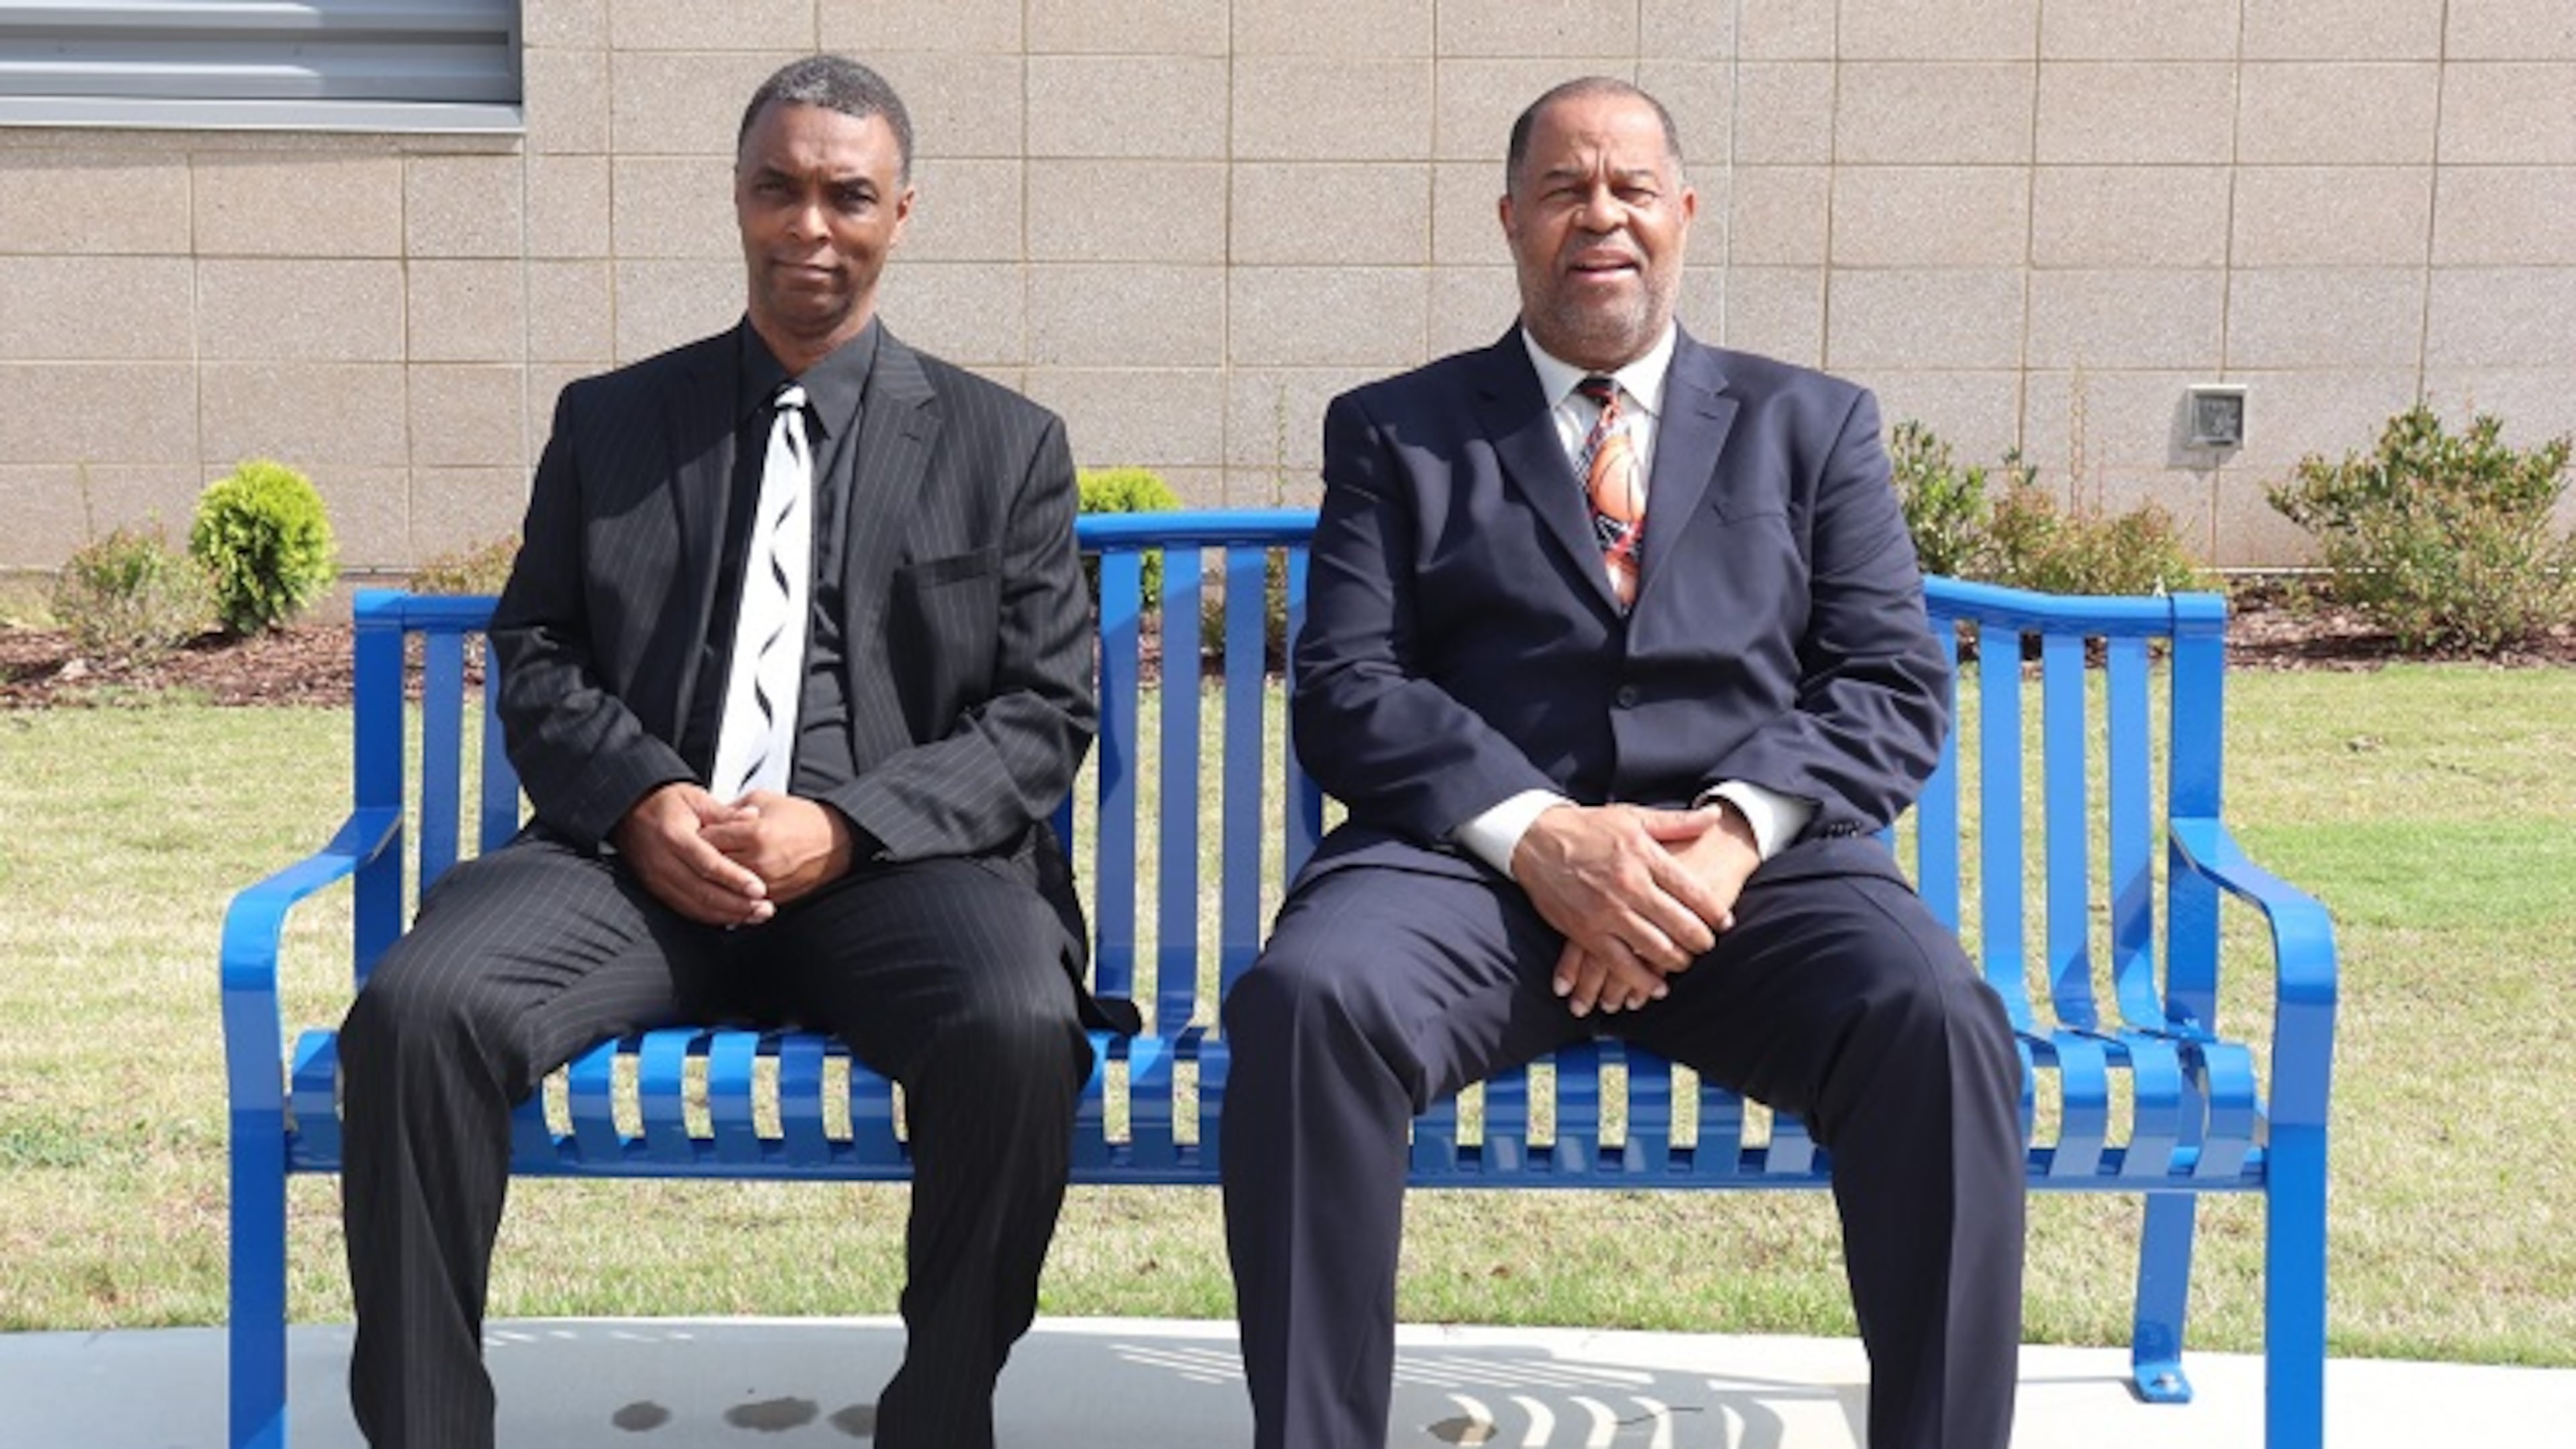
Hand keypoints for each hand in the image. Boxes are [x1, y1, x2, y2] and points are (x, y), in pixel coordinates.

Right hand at [610, 783, 773, 926]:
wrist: (629, 810)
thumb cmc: (665, 803)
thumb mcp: (696, 798)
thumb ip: (725, 813)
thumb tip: (753, 816)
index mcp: (674, 836)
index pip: (707, 863)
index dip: (734, 878)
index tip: (759, 889)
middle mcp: (662, 862)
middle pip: (702, 891)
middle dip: (736, 904)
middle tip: (764, 909)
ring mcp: (657, 879)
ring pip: (694, 906)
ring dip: (727, 915)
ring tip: (755, 915)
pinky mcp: (656, 890)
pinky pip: (685, 909)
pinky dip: (710, 917)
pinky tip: (732, 917)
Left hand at [696, 790, 854, 907]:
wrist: (835, 842)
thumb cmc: (804, 820)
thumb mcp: (764, 800)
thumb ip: (732, 810)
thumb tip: (708, 817)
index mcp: (756, 833)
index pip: (708, 838)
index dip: (697, 834)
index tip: (693, 831)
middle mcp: (760, 861)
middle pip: (711, 866)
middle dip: (700, 859)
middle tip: (693, 852)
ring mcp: (767, 883)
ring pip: (723, 887)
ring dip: (712, 880)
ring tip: (704, 870)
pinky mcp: (774, 897)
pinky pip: (741, 900)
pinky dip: (730, 894)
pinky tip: (723, 885)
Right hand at [1510, 803, 1728, 1014]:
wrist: (1536, 840)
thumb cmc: (1589, 828)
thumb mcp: (1634, 817)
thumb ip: (1677, 822)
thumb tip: (1715, 814)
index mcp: (1645, 857)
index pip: (1692, 892)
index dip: (1714, 912)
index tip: (1725, 923)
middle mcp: (1630, 887)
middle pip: (1679, 925)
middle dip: (1700, 941)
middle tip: (1707, 946)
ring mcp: (1608, 913)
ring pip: (1655, 949)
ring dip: (1676, 962)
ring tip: (1685, 963)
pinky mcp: (1586, 933)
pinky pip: (1620, 965)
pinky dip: (1641, 981)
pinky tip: (1656, 987)